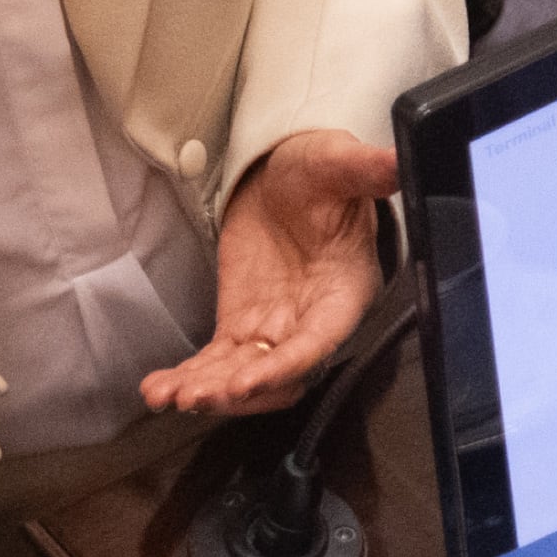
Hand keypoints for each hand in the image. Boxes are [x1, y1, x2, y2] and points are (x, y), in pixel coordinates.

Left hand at [145, 126, 395, 415]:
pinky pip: (217, 363)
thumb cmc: (321, 171)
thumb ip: (366, 169)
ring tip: (169, 395)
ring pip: (245, 376)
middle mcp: (313, 320)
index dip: (287, 366)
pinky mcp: (242, 326)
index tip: (247, 381)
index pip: (319, 341)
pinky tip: (158, 389)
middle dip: (240, 391)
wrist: (286, 176)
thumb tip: (397, 161)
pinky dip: (190, 378)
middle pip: (281, 376)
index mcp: (345, 290)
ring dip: (210, 390)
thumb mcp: (339, 164)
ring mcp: (276, 327)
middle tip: (197, 394)